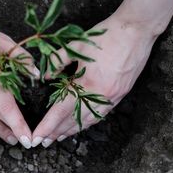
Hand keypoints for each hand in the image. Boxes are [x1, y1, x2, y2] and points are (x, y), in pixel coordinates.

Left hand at [31, 14, 158, 146]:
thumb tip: (45, 77)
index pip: (62, 110)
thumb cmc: (106, 36)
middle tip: (44, 142)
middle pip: (75, 120)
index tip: (37, 136)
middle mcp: (101, 95)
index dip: (48, 125)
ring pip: (89, 120)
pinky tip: (81, 125)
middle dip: (57, 132)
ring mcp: (113, 96)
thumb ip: (58, 61)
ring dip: (73, 130)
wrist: (135, 30)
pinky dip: (88, 122)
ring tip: (59, 138)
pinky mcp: (120, 94)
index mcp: (88, 83)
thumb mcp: (77, 46)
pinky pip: (101, 114)